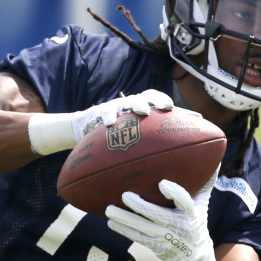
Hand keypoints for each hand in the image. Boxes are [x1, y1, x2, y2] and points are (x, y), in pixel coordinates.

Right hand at [28, 89, 172, 154]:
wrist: (88, 130)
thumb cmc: (118, 139)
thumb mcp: (134, 141)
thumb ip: (150, 146)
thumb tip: (171, 163)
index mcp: (142, 109)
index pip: (154, 99)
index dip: (162, 100)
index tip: (171, 108)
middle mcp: (130, 105)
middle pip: (144, 97)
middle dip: (153, 101)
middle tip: (162, 107)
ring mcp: (116, 107)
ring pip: (126, 102)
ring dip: (135, 104)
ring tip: (141, 111)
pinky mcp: (100, 111)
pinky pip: (104, 111)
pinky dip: (108, 116)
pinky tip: (110, 123)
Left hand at [106, 169, 222, 260]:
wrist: (194, 255)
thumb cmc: (195, 221)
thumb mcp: (202, 204)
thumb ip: (205, 183)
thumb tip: (213, 158)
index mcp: (190, 213)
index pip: (184, 201)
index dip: (174, 193)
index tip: (162, 184)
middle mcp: (177, 226)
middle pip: (156, 215)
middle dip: (140, 206)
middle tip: (125, 195)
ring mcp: (165, 238)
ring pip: (142, 228)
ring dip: (124, 219)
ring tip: (110, 209)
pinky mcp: (155, 246)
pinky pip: (137, 238)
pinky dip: (123, 230)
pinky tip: (111, 222)